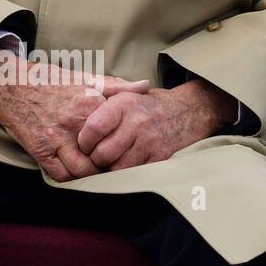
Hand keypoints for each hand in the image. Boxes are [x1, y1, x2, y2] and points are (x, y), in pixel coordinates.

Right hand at [0, 51, 149, 180]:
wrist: (12, 85)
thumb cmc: (52, 82)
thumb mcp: (86, 78)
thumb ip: (117, 85)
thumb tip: (145, 86)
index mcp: (90, 103)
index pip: (118, 133)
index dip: (126, 144)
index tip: (128, 148)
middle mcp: (74, 122)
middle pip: (104, 156)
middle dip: (110, 163)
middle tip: (113, 164)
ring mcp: (56, 138)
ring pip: (83, 170)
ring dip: (90, 173)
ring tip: (94, 169)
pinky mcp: (40, 150)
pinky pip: (60, 175)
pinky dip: (70, 177)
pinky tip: (73, 170)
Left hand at [76, 78, 237, 171]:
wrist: (188, 112)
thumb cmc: (148, 104)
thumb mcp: (126, 92)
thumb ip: (101, 95)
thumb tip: (78, 96)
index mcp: (124, 104)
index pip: (93, 129)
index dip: (84, 141)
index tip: (86, 144)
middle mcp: (137, 122)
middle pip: (102, 154)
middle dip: (96, 158)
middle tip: (98, 155)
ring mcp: (150, 142)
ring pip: (117, 168)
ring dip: (112, 167)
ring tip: (115, 157)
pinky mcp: (160, 158)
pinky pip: (134, 174)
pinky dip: (128, 172)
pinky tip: (130, 161)